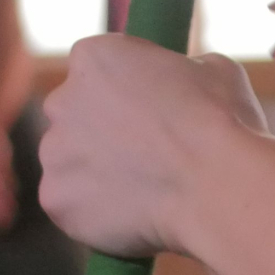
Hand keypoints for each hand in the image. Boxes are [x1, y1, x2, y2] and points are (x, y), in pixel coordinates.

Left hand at [38, 36, 267, 258]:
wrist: (216, 186)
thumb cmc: (221, 121)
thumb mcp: (212, 69)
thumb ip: (179, 70)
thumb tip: (180, 82)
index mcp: (94, 57)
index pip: (97, 68)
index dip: (125, 90)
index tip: (150, 109)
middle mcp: (62, 99)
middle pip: (75, 114)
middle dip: (102, 131)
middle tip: (146, 153)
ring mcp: (54, 153)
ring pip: (70, 163)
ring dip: (96, 174)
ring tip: (145, 190)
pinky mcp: (55, 200)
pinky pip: (71, 205)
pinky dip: (94, 214)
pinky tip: (132, 216)